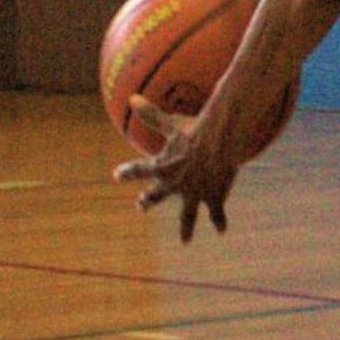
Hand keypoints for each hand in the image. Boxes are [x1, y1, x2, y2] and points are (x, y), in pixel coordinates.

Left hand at [115, 99, 242, 241]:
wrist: (219, 144)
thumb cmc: (195, 132)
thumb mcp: (172, 125)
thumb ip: (151, 115)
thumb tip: (131, 98)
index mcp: (162, 167)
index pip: (139, 170)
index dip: (127, 173)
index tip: (117, 175)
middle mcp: (175, 184)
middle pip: (157, 196)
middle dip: (147, 201)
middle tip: (140, 205)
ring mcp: (194, 194)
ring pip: (187, 215)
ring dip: (186, 229)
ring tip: (185, 241)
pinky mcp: (213, 197)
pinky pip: (216, 213)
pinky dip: (219, 221)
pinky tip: (222, 231)